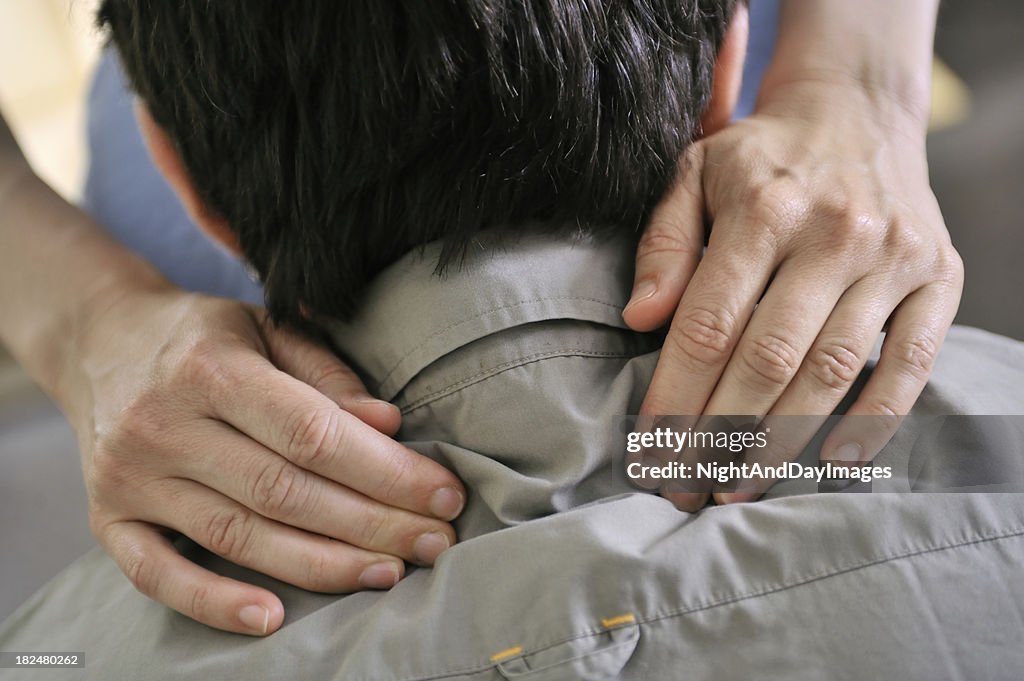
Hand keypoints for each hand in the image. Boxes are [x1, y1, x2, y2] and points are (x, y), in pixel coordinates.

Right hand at [64, 283, 464, 634]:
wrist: (100, 343)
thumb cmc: (203, 337)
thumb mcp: (266, 326)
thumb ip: (326, 374)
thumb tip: (388, 425)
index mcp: (211, 368)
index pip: (312, 434)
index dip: (385, 471)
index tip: (443, 494)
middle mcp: (164, 424)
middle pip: (285, 492)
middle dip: (372, 524)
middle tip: (435, 544)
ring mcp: (131, 477)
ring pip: (239, 537)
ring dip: (322, 566)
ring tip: (388, 573)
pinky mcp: (109, 518)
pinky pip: (159, 574)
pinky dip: (214, 602)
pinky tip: (272, 619)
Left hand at [624, 77, 962, 508]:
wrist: (857, 113)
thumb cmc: (761, 157)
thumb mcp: (694, 174)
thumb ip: (663, 245)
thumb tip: (638, 319)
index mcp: (764, 207)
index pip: (708, 325)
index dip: (674, 398)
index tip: (649, 451)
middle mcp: (834, 233)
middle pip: (768, 360)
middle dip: (719, 435)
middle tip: (687, 486)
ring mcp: (893, 257)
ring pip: (832, 372)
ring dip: (781, 442)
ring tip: (737, 487)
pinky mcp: (938, 276)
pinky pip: (909, 365)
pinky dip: (872, 421)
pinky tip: (826, 462)